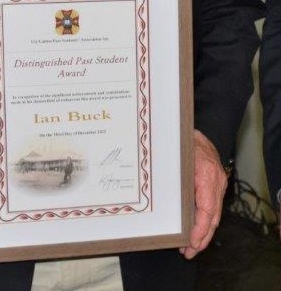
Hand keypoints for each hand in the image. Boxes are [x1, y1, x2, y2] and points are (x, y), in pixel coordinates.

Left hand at [180, 129, 227, 259]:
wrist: (194, 128)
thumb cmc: (183, 138)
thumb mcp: (178, 153)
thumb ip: (175, 172)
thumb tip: (164, 191)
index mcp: (207, 174)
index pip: (206, 209)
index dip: (199, 229)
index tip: (192, 243)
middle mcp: (215, 180)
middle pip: (212, 217)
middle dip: (201, 238)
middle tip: (189, 253)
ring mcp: (217, 183)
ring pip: (213, 214)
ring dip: (203, 232)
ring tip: (191, 248)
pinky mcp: (214, 184)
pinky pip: (211, 206)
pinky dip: (204, 221)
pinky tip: (195, 230)